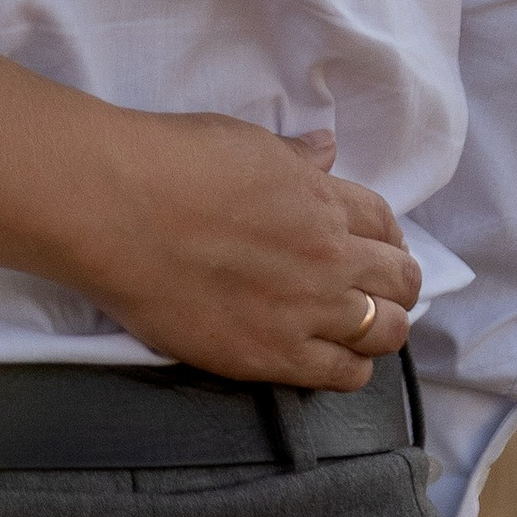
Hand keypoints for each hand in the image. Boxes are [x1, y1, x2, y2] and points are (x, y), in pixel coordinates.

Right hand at [66, 113, 421, 392]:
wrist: (115, 209)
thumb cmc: (169, 161)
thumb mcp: (243, 141)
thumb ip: (293, 157)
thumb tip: (326, 150)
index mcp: (322, 198)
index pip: (384, 223)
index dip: (385, 236)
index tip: (373, 245)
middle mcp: (329, 256)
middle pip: (400, 280)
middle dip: (396, 283)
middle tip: (373, 288)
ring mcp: (306, 311)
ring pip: (387, 332)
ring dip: (383, 327)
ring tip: (361, 327)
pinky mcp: (273, 355)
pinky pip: (344, 374)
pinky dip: (351, 367)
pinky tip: (334, 357)